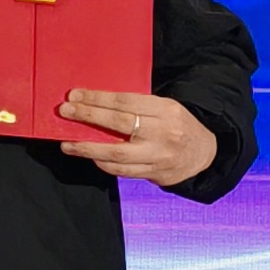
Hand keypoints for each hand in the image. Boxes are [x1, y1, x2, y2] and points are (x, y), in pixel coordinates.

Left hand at [56, 89, 217, 186]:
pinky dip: (103, 163)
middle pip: (118, 124)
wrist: (205, 153)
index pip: (125, 102)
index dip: (97, 99)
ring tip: (68, 143)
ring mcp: (158, 156)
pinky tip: (90, 156)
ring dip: (87, 148)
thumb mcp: (164, 107)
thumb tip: (97, 103)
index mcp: (165, 110)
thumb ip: (137, 106)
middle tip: (65, 112)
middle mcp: (162, 133)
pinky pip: (122, 170)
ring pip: (116, 153)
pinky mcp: (154, 173)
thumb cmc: (178, 124)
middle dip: (87, 117)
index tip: (75, 96)